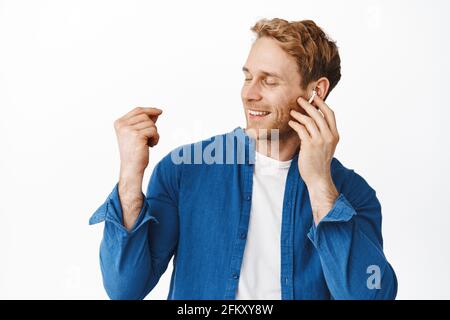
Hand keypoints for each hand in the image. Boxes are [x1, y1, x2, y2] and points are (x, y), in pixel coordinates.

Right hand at [114, 106, 161, 229]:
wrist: (132, 167)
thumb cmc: (135, 152)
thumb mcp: (137, 134)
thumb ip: (144, 123)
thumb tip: (156, 112)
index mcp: (119, 123)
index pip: (137, 110)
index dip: (150, 110)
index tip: (159, 111)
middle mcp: (122, 125)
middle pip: (145, 116)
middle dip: (152, 125)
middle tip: (151, 137)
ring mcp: (129, 130)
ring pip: (151, 124)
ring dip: (154, 133)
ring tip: (149, 143)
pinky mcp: (137, 135)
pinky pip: (154, 131)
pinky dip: (156, 138)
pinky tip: (151, 145)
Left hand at [288, 94, 339, 224]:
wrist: (318, 178)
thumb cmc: (319, 162)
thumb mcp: (326, 146)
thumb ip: (323, 134)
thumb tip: (315, 120)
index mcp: (335, 135)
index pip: (330, 114)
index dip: (322, 104)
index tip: (314, 97)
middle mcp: (329, 136)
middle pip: (319, 114)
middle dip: (308, 105)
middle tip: (299, 99)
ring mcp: (320, 141)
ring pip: (309, 120)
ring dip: (299, 114)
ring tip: (292, 112)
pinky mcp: (309, 145)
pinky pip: (301, 129)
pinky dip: (295, 124)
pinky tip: (290, 123)